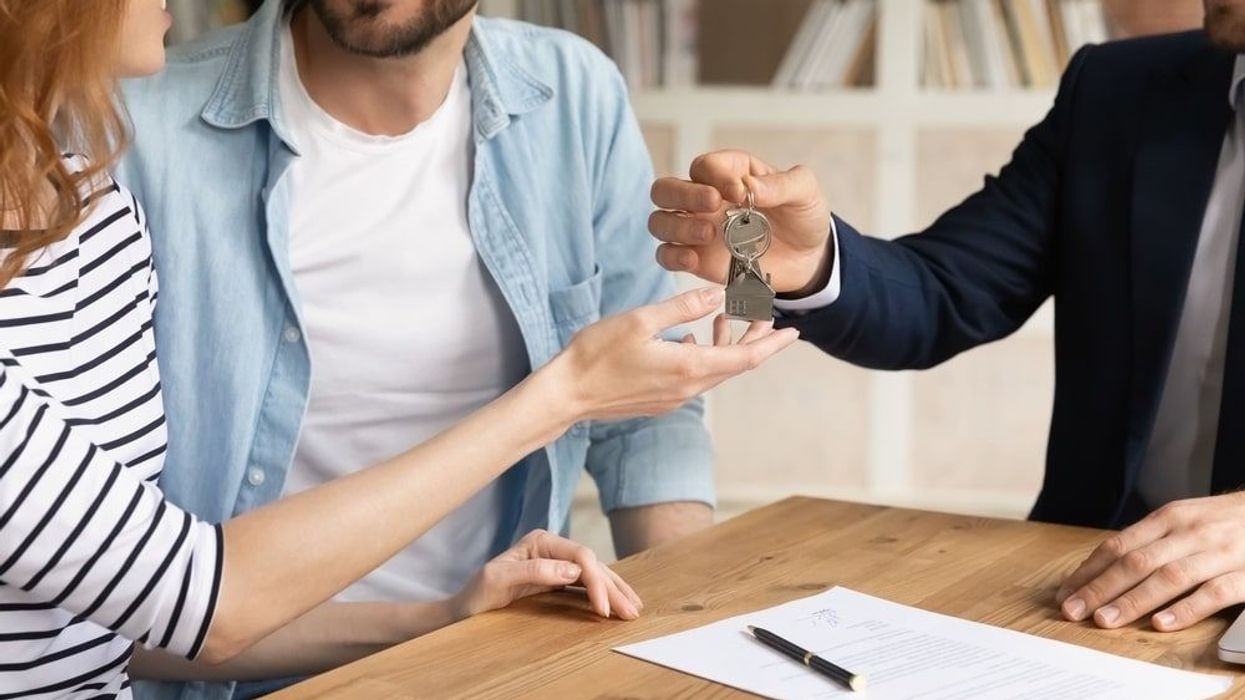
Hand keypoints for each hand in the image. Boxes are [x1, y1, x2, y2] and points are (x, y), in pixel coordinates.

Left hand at [449, 529, 641, 620]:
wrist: (464, 608)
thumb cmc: (476, 594)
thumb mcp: (498, 580)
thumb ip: (534, 571)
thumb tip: (573, 570)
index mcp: (540, 541)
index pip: (580, 556)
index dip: (595, 581)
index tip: (603, 609)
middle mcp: (552, 548)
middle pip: (592, 564)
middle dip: (613, 588)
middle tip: (631, 612)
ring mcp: (556, 562)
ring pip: (594, 573)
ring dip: (615, 590)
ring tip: (634, 608)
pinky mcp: (557, 578)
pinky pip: (587, 583)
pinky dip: (604, 593)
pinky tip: (617, 602)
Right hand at [550, 287, 799, 421]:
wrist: (566, 395)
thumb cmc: (597, 355)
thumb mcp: (640, 320)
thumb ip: (682, 307)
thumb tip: (717, 296)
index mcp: (688, 367)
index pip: (746, 357)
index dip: (772, 343)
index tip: (793, 330)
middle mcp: (687, 388)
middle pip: (735, 365)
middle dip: (755, 340)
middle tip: (766, 317)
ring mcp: (673, 398)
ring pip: (714, 371)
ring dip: (726, 346)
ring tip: (724, 320)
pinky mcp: (660, 401)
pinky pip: (694, 377)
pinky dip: (703, 355)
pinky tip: (689, 338)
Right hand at [649, 150, 833, 294]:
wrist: (808, 259)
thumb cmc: (802, 216)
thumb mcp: (804, 192)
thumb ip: (781, 184)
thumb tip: (749, 187)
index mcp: (729, 173)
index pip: (704, 166)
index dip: (716, 176)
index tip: (741, 192)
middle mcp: (705, 199)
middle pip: (665, 189)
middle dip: (683, 194)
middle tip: (713, 204)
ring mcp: (697, 230)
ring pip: (660, 222)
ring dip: (677, 227)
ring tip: (709, 234)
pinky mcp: (697, 260)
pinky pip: (667, 256)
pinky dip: (673, 258)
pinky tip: (694, 260)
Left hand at [1055, 492, 1244, 630]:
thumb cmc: (1223, 520)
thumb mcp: (1183, 520)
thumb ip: (1148, 541)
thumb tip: (1101, 568)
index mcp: (1168, 518)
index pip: (1118, 546)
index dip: (1089, 571)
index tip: (1065, 593)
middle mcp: (1189, 533)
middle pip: (1136, 562)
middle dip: (1100, 589)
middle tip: (1073, 611)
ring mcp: (1218, 553)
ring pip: (1169, 577)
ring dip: (1133, 601)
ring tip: (1106, 620)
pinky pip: (1214, 593)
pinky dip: (1186, 609)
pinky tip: (1162, 623)